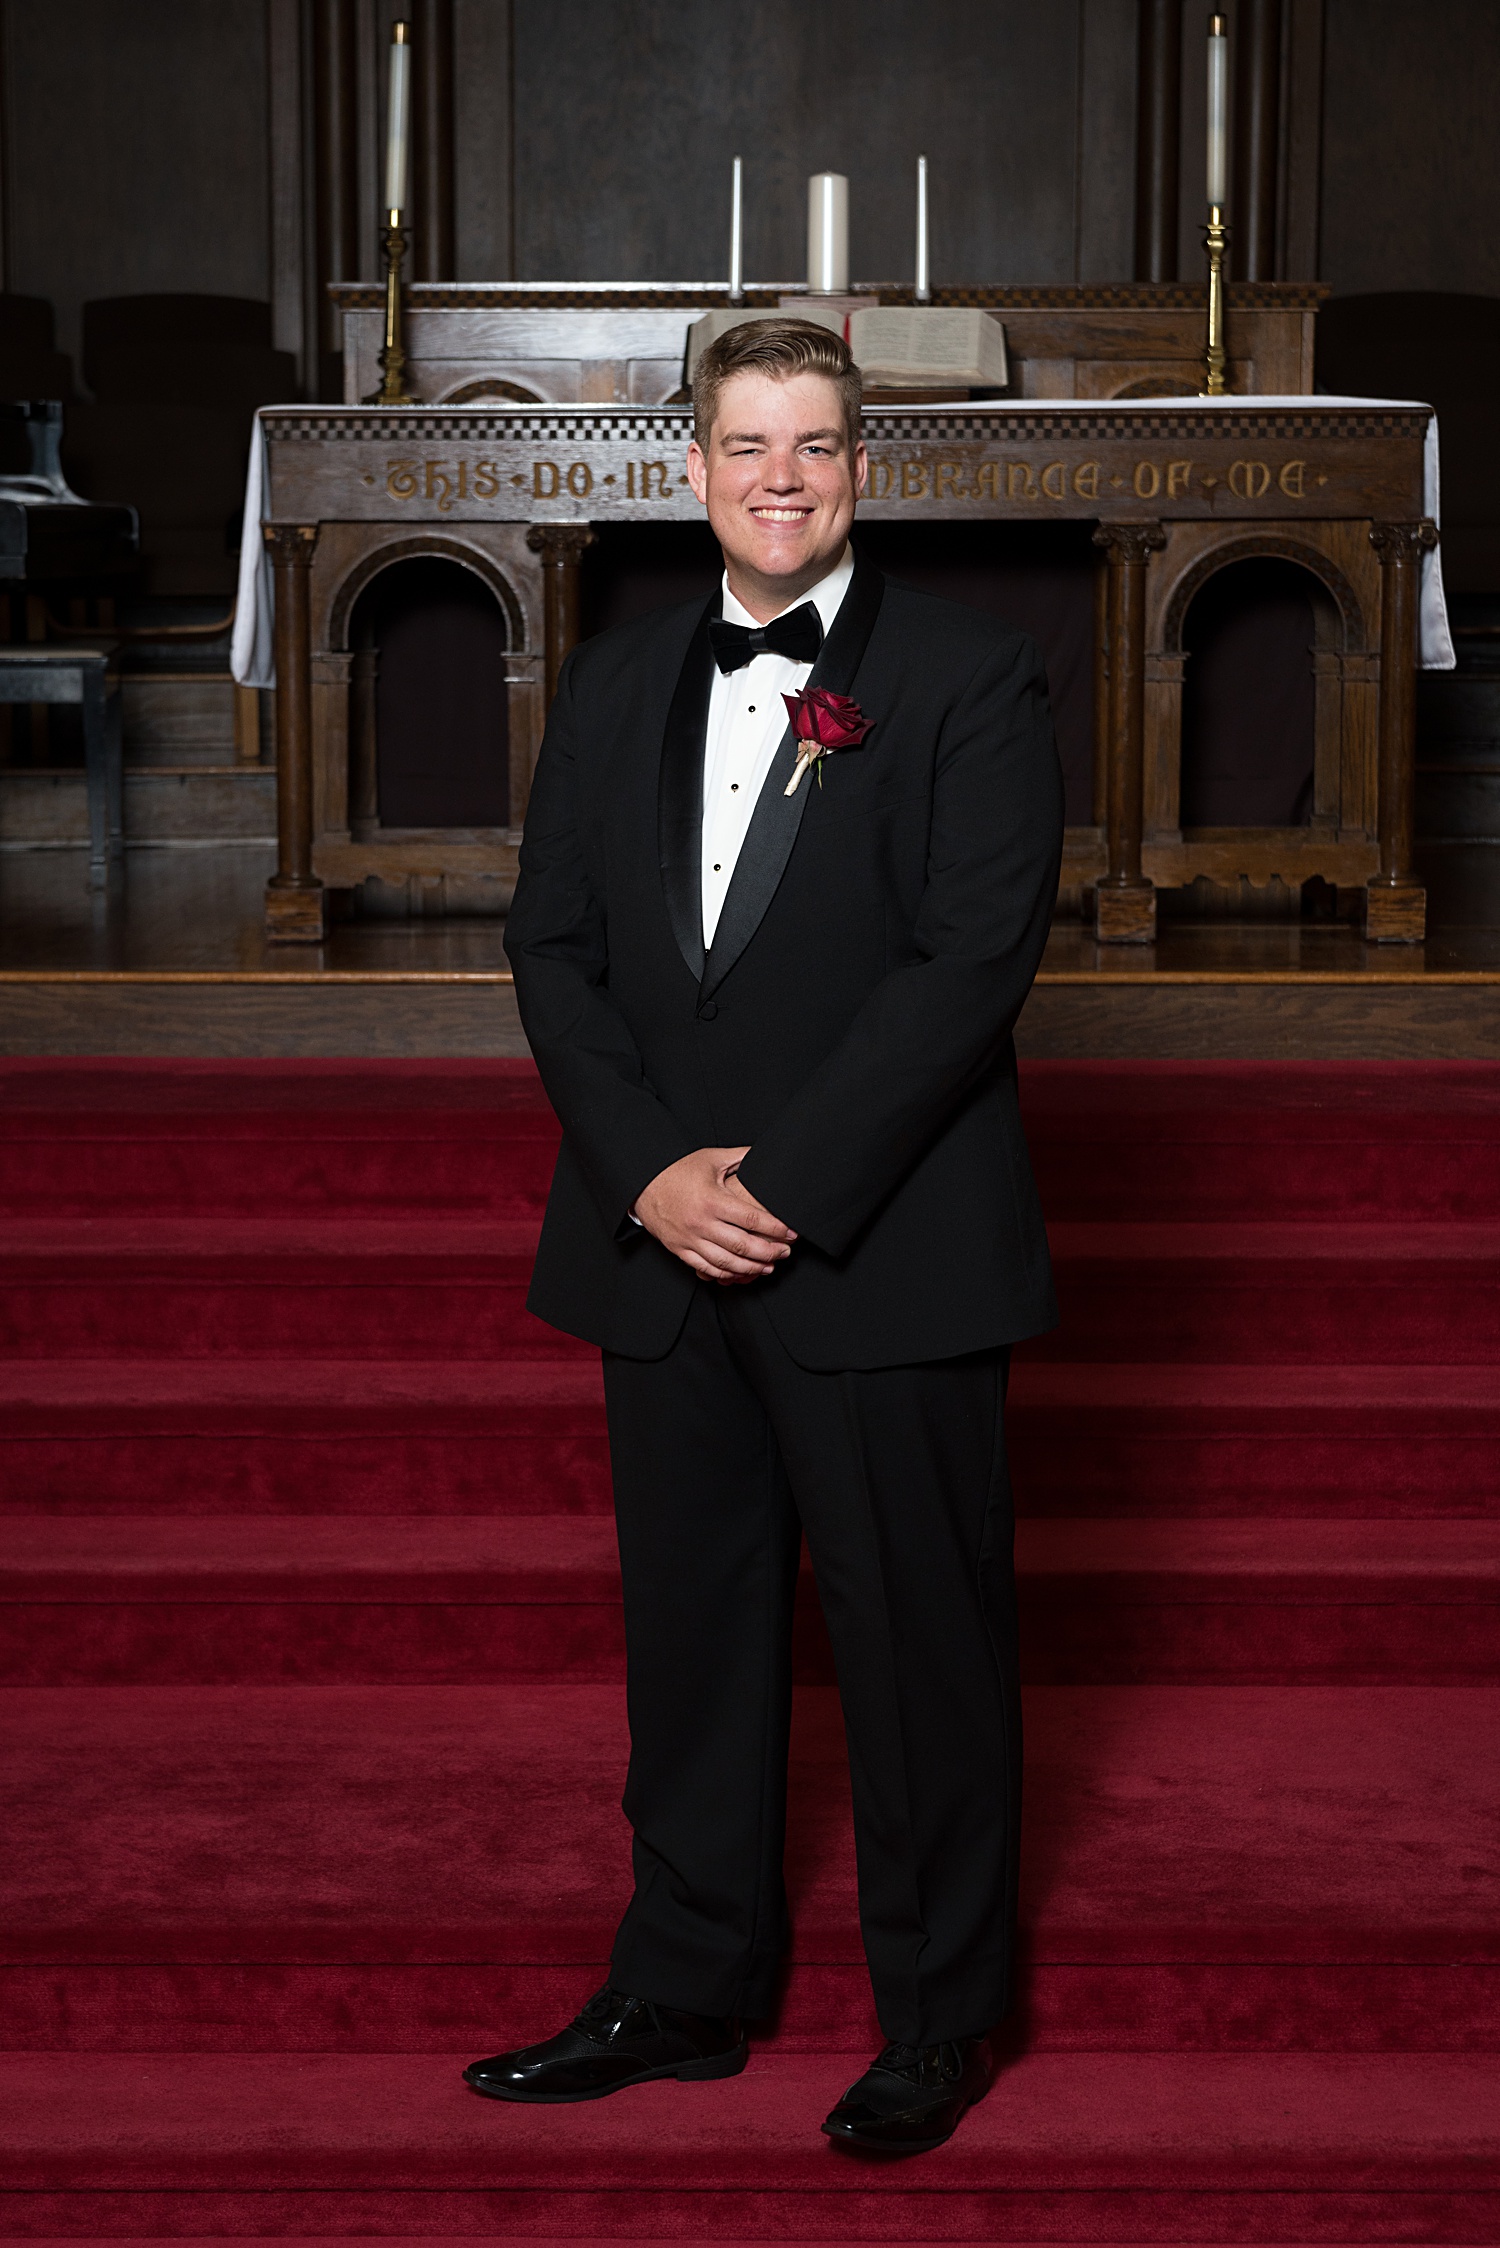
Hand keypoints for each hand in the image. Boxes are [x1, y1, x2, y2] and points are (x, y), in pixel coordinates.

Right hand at [633, 1146, 796, 1283]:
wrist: (643, 1184)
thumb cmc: (678, 1170)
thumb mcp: (710, 1158)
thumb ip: (740, 1157)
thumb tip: (765, 1153)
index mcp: (712, 1200)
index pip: (752, 1220)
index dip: (776, 1228)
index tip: (791, 1233)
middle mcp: (701, 1223)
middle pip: (743, 1246)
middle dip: (769, 1252)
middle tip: (785, 1253)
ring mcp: (689, 1239)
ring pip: (727, 1263)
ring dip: (752, 1268)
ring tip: (769, 1266)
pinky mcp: (680, 1249)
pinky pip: (706, 1268)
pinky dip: (726, 1274)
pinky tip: (741, 1272)